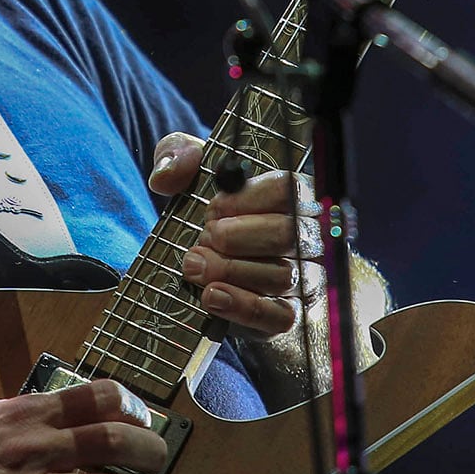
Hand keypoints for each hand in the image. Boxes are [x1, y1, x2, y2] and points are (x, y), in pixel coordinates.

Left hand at [146, 131, 318, 339]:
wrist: (216, 276)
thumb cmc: (213, 219)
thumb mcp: (192, 178)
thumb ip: (177, 158)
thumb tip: (166, 175)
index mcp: (291, 196)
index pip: (288, 189)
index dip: (247, 199)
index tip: (214, 208)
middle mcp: (308, 236)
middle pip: (288, 233)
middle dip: (237, 237)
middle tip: (205, 238)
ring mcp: (306, 278)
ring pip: (282, 275)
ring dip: (230, 270)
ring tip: (196, 266)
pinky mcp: (293, 315)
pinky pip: (281, 315)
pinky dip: (242, 305)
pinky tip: (212, 296)